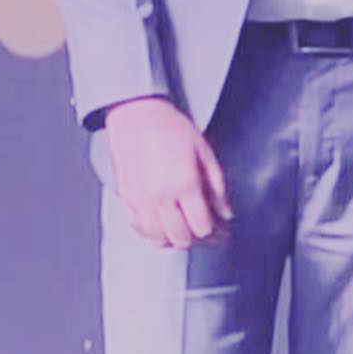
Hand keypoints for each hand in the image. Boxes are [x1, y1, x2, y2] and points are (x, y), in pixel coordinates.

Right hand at [105, 96, 232, 249]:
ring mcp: (140, 199)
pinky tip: (164, 225)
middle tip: (206, 231)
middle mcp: (160, 196)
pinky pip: (139, 228)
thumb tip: (226, 213)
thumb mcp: (205, 154)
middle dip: (197, 239)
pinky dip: (152, 232)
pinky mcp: (126, 198)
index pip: (202, 227)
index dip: (216, 234)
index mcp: (184, 184)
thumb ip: (217, 187)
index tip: (222, 231)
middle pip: (180, 238)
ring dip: (174, 239)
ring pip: (157, 238)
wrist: (137, 114)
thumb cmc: (171, 128)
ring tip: (185, 229)